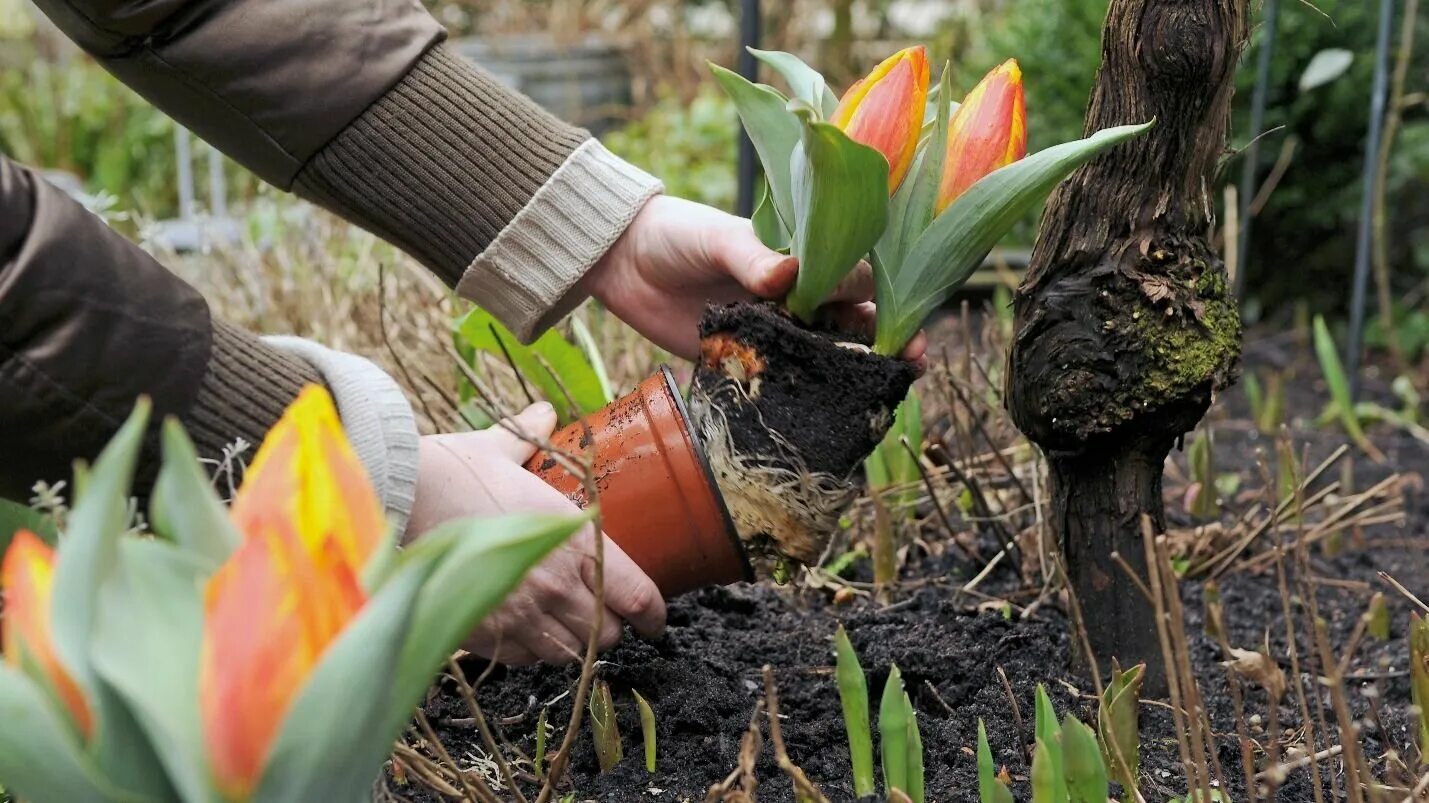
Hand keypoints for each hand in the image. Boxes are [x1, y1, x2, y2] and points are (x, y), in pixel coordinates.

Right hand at [404, 403, 665, 664]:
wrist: (398, 499)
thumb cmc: (453, 471)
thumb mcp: (501, 449)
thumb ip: (531, 437)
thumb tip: (543, 412)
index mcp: (576, 539)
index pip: (637, 595)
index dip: (652, 614)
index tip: (654, 620)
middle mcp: (558, 583)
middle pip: (608, 634)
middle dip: (607, 627)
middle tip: (598, 613)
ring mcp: (522, 614)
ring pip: (570, 653)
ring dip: (570, 641)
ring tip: (559, 623)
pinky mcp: (488, 635)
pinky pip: (527, 660)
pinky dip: (531, 651)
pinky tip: (523, 629)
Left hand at [581, 195, 927, 369]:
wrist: (620, 262)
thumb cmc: (676, 234)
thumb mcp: (714, 237)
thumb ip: (749, 256)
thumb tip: (786, 274)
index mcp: (799, 256)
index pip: (853, 274)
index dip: (883, 296)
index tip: (903, 323)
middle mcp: (795, 295)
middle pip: (854, 318)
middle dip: (887, 339)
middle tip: (912, 362)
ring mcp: (772, 330)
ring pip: (825, 353)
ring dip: (854, 372)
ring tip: (882, 393)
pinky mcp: (743, 359)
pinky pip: (781, 380)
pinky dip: (804, 395)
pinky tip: (825, 412)